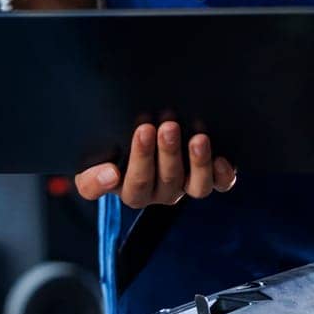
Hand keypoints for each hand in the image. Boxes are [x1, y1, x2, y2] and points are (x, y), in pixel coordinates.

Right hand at [75, 122, 236, 208]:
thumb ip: (90, 169)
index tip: (111, 169)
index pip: (119, 188)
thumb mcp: (94, 152)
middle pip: (161, 182)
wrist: (148, 123)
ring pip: (194, 187)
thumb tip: (108, 173)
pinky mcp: (209, 177)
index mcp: (127, 187)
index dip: (111, 182)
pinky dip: (223, 174)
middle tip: (164, 127)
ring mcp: (184, 185)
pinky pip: (220, 183)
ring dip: (197, 163)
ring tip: (197, 139)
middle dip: (163, 154)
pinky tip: (221, 158)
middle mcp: (157, 191)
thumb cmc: (116, 139)